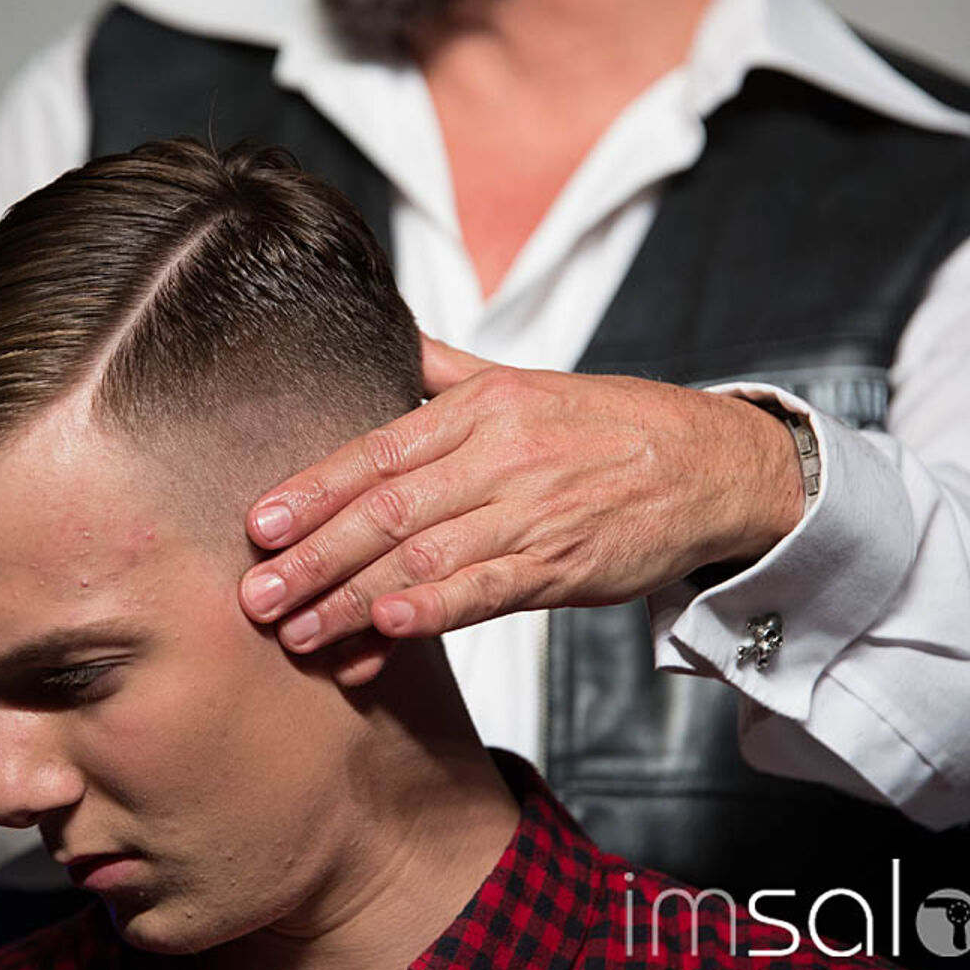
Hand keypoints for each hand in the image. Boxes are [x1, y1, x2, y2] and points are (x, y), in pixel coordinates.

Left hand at [238, 335, 804, 666]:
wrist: (715, 464)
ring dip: (354, 600)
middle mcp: (499, 456)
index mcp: (481, 409)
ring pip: (426, 557)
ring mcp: (531, 512)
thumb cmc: (612, 425)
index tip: (260, 523)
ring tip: (298, 632)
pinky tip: (388, 629)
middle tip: (255, 595)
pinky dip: (435, 610)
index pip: (378, 450)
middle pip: (387, 509)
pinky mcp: (563, 564)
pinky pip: (488, 589)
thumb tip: (390, 337)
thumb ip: (447, 370)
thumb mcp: (526, 382)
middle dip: (314, 556)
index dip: (313, 488)